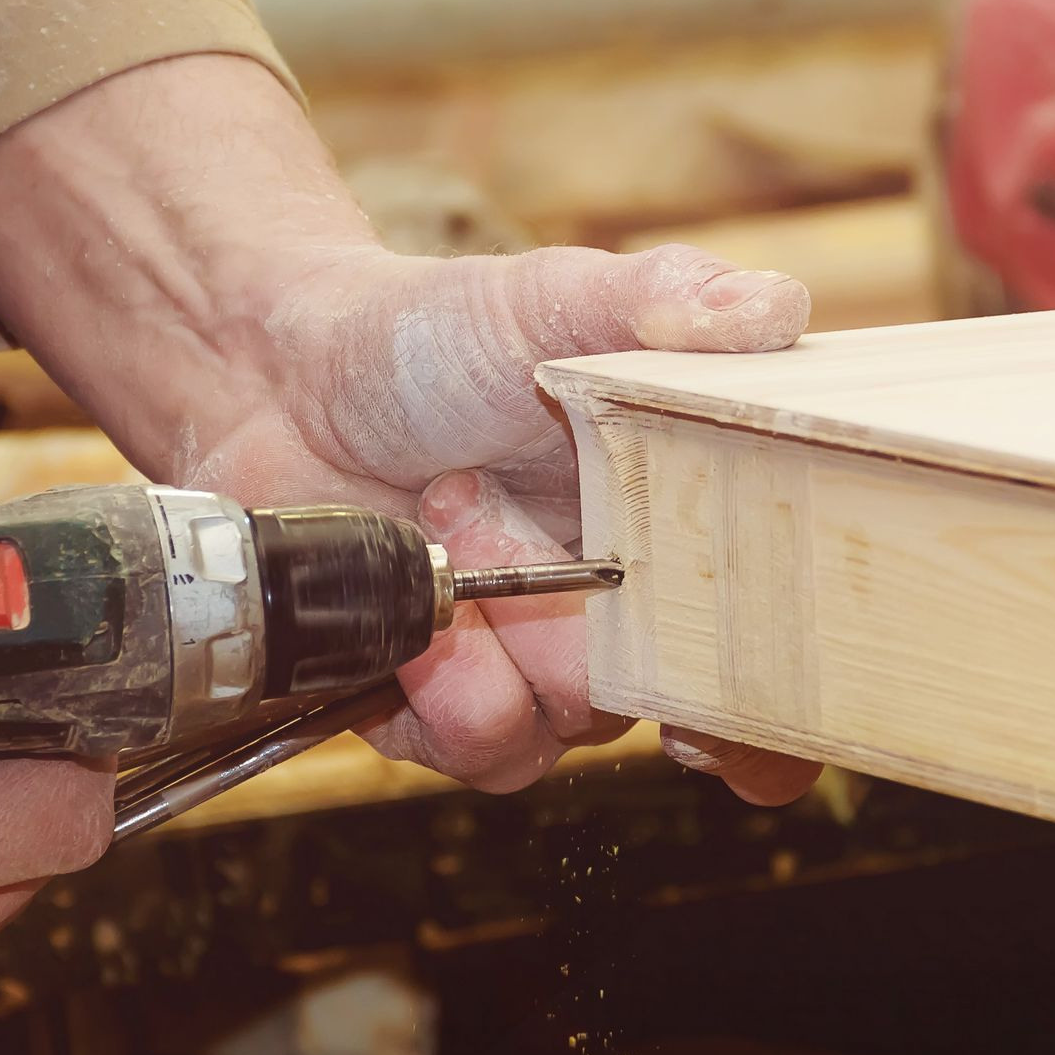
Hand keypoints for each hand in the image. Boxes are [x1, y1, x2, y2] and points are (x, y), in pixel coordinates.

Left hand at [0, 54, 822, 803]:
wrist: (281, 378)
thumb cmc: (429, 338)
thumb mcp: (549, 303)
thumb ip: (658, 305)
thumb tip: (773, 308)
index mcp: (687, 535)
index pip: (769, 666)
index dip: (772, 722)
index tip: (729, 729)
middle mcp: (623, 620)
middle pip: (655, 710)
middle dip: (575, 628)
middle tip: (496, 510)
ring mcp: (529, 668)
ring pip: (550, 738)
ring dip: (486, 650)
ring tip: (435, 531)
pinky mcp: (438, 707)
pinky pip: (463, 751)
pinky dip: (425, 687)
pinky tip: (397, 601)